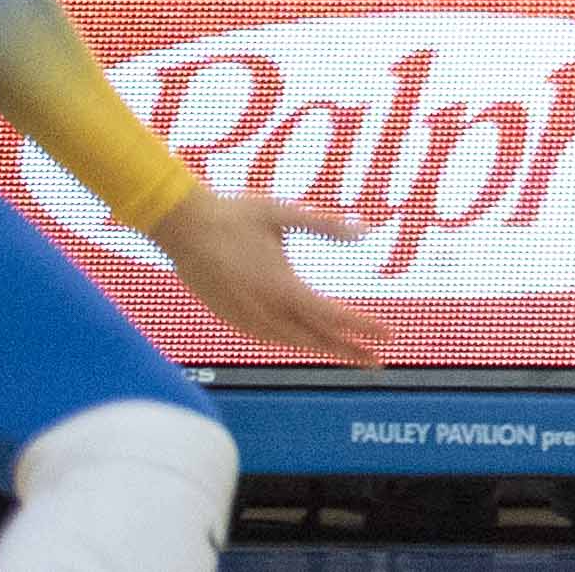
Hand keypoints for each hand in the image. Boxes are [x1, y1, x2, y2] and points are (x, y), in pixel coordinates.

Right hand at [160, 190, 388, 364]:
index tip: (390, 336)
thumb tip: (365, 230)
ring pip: (291, 342)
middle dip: (349, 350)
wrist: (184, 228)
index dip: (362, 328)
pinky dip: (293, 343)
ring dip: (322, 348)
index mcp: (281, 286)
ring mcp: (244, 317)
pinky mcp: (230, 317)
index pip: (330, 315)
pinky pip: (269, 338)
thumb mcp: (284, 214)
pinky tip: (307, 342)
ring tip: (350, 354)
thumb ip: (325, 225)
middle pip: (315, 338)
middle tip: (379, 360)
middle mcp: (264, 309)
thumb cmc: (236, 215)